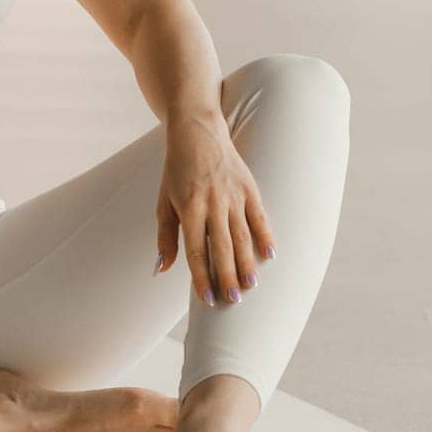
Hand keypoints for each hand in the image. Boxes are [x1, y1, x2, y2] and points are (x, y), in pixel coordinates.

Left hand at [153, 112, 276, 304]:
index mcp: (189, 207)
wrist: (197, 131)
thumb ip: (165, 236)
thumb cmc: (177, 170)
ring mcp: (233, 194)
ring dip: (246, 263)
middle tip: (233, 301)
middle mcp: (212, 202)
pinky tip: (269, 256)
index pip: (196, 250)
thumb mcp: (164, 201)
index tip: (206, 300)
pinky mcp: (248, 187)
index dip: (201, 277)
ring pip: (242, 236)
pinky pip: (259, 216)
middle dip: (227, 276)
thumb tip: (161, 269)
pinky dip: (265, 236)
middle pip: (221, 247)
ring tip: (250, 286)